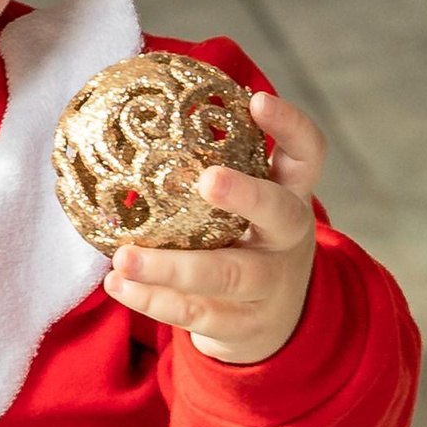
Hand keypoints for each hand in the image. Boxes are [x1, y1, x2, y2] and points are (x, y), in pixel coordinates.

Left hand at [104, 91, 322, 364]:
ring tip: (124, 257)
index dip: (290, 126)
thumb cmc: (243, 240)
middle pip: (279, 214)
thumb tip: (142, 104)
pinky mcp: (240, 325)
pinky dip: (152, 300)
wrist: (272, 326)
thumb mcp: (248, 204)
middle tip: (207, 180)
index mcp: (291, 197)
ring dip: (171, 268)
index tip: (257, 100)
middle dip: (246, 195)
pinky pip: (195, 314)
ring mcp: (268, 286)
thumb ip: (215, 163)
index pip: (308, 154)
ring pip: (226, 276)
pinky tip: (118, 285)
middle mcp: (287, 239)